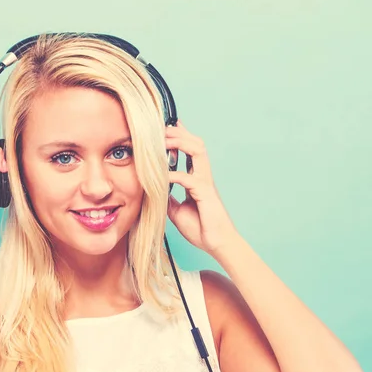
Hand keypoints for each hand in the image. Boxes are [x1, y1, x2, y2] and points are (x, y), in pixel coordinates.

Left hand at [165, 120, 236, 254]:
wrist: (216, 244)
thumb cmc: (200, 228)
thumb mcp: (176, 210)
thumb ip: (168, 197)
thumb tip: (156, 190)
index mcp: (197, 179)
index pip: (189, 151)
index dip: (180, 137)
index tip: (165, 127)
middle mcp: (203, 177)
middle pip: (195, 144)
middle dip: (179, 133)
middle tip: (161, 128)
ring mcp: (206, 183)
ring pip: (198, 151)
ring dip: (180, 143)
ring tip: (163, 141)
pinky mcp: (205, 193)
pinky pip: (188, 178)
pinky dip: (173, 174)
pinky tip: (160, 175)